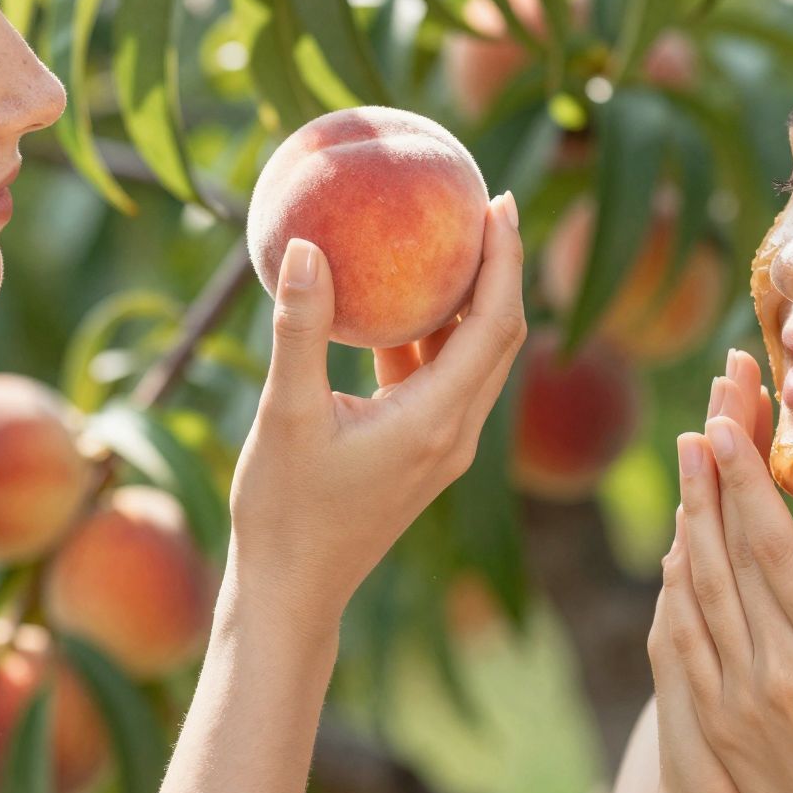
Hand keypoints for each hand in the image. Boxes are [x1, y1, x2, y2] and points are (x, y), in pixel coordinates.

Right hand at [228, 194, 525, 634]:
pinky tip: (395, 305)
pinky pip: (441, 382)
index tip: (501, 200)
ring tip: (444, 241)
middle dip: (500, 269)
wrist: (293, 592)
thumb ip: (300, 330)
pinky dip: (431, 338)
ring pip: (474, 361)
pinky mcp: (420, 455)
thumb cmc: (286, 512)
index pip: (496, 325)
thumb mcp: (285, 415)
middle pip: (501, 337)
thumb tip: (305, 246)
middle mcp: (455, 434)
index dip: (506, 260)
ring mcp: (441, 448)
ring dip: (468, 304)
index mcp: (436, 421)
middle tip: (483, 204)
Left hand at [649, 350, 792, 792]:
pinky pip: (687, 641)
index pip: (776, 550)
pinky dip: (678, 589)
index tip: (729, 427)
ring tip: (685, 463)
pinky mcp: (718, 723)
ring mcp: (736, 701)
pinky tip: (676, 549)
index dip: (747, 484)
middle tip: (702, 416)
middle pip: (730, 557)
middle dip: (714, 481)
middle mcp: (772, 674)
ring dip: (689, 522)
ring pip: (701, 592)